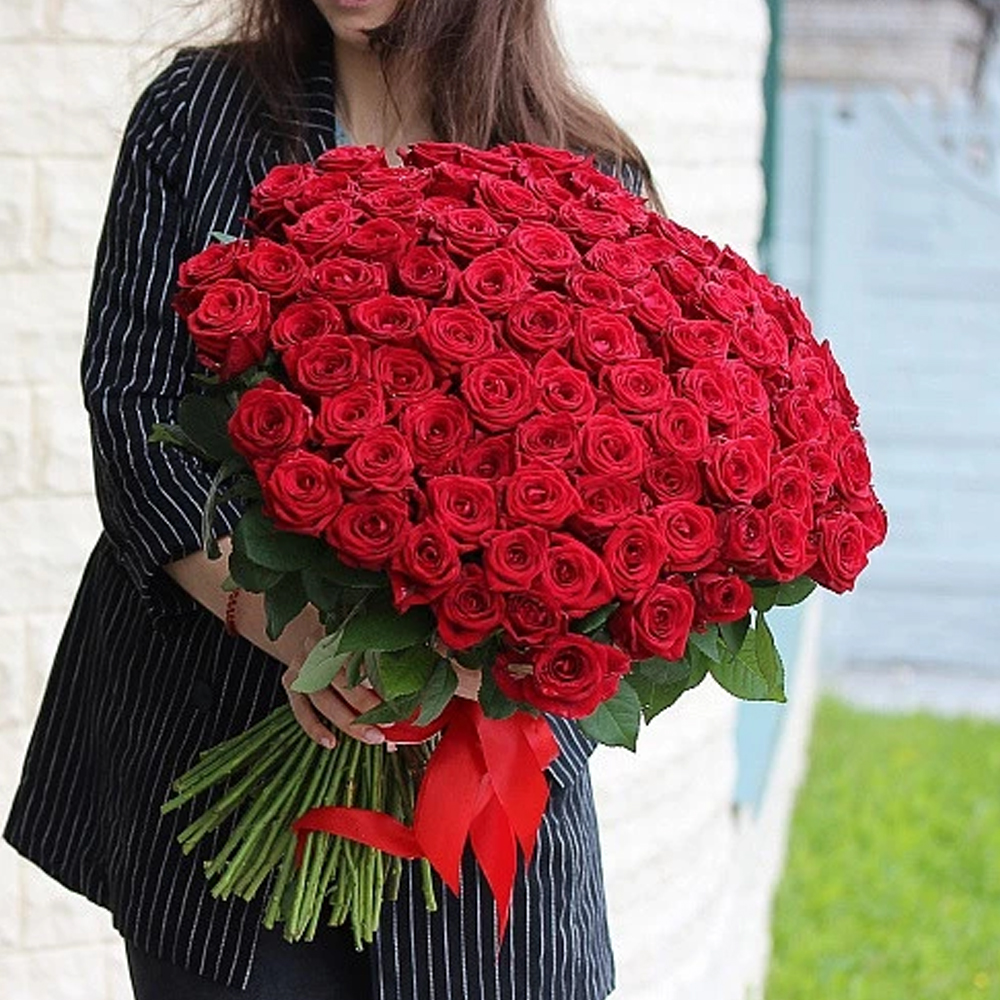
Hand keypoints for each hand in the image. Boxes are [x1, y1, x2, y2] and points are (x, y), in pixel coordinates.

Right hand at [277, 609, 387, 748]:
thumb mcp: (364, 643)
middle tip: (386, 723)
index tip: (397, 698)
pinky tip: (331, 742)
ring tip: (369, 736)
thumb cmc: (348, 643)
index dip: (378, 677)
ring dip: (346, 720)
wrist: (310, 632)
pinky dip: (314, 727)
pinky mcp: (289, 680)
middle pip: (341, 678)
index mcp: (340, 630)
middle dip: (365, 704)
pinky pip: (300, 708)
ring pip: (322, 696)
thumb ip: (384, 667)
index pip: (359, 654)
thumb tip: (412, 704)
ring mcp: (301, 662)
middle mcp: (317, 644)